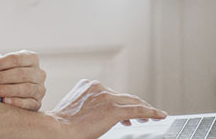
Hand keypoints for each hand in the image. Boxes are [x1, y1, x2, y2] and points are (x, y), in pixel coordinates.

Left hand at [0, 43, 46, 110]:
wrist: (11, 91)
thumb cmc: (4, 73)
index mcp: (31, 58)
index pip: (15, 59)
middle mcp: (39, 73)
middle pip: (20, 74)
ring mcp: (41, 89)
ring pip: (26, 88)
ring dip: (6, 90)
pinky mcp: (38, 104)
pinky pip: (30, 103)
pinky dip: (17, 102)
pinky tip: (4, 102)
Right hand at [47, 79, 166, 138]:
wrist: (56, 129)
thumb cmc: (61, 125)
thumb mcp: (74, 109)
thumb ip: (87, 107)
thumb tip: (94, 117)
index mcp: (88, 86)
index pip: (111, 93)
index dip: (121, 102)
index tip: (127, 113)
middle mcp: (99, 87)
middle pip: (124, 96)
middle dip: (135, 105)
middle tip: (144, 115)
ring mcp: (107, 97)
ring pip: (133, 102)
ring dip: (145, 109)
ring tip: (154, 116)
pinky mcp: (114, 110)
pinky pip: (138, 110)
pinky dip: (151, 112)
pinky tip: (159, 115)